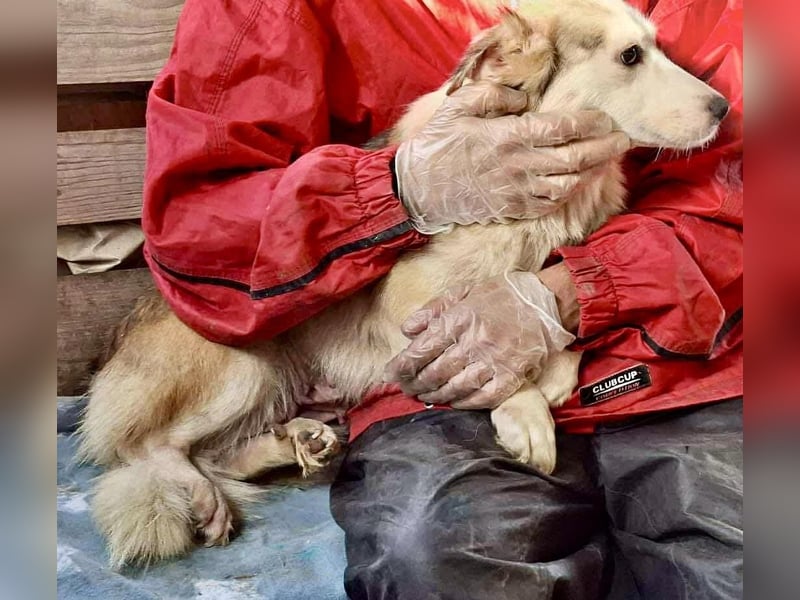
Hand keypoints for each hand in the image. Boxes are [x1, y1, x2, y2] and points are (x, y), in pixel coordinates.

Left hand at [383, 272, 575, 408]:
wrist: (545, 302)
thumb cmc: (500, 295)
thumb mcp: (463, 292)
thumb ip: (432, 310)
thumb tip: (407, 330)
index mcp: (459, 319)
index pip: (422, 349)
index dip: (402, 365)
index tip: (390, 373)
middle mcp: (474, 342)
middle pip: (435, 372)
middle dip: (414, 383)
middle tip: (405, 388)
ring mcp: (494, 361)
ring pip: (455, 387)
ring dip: (435, 396)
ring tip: (425, 396)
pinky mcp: (511, 376)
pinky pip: (482, 397)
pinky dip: (464, 403)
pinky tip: (453, 402)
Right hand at [394, 82, 629, 232]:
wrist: (417, 190)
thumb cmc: (437, 146)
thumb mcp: (458, 107)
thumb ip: (494, 96)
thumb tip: (523, 99)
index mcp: (507, 137)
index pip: (561, 128)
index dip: (590, 122)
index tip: (606, 118)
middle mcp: (517, 166)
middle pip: (574, 159)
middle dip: (604, 149)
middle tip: (623, 141)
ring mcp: (516, 192)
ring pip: (568, 185)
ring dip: (592, 173)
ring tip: (605, 161)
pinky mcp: (511, 210)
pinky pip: (550, 205)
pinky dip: (569, 194)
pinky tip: (577, 183)